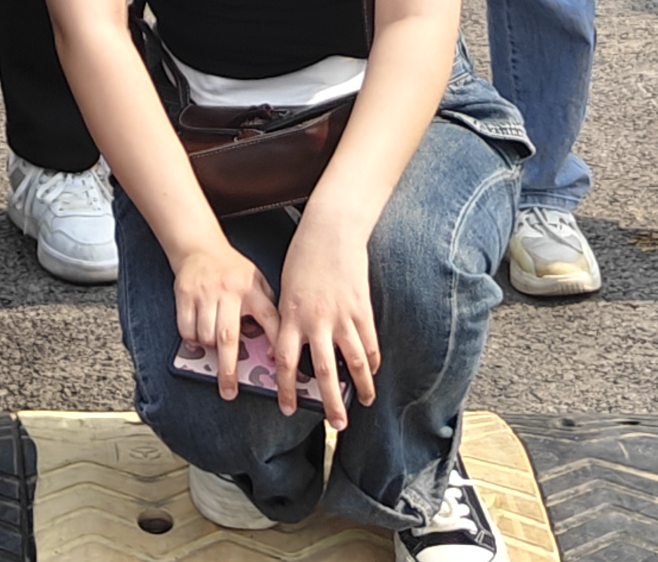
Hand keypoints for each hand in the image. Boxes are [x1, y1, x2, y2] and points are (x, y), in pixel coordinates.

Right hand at [167, 229, 280, 382]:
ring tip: (213, 347)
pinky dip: (190, 339)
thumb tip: (272, 349)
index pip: (270, 319)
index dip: (276, 343)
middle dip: (229, 370)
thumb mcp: (256, 282)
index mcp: (252, 289)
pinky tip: (195, 337)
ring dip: (209, 349)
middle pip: (229, 337)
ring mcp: (205, 292)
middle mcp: (229, 291)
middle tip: (229, 392)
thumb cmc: (231, 270)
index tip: (279, 369)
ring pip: (205, 336)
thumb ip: (265, 308)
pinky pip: (186, 328)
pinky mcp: (185, 293)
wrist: (198, 246)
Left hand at [270, 209, 378, 431]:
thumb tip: (284, 353)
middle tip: (336, 425)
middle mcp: (316, 321)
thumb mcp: (285, 290)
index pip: (284, 361)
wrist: (330, 231)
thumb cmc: (302, 259)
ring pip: (352, 361)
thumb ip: (287, 322)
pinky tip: (372, 373)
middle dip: (330, 402)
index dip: (285, 388)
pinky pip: (369, 343)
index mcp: (291, 316)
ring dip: (359, 386)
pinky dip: (371, 362)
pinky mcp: (362, 309)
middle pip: (322, 371)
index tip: (287, 407)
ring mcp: (341, 316)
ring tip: (365, 403)